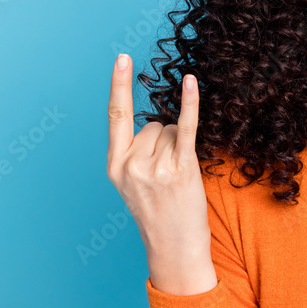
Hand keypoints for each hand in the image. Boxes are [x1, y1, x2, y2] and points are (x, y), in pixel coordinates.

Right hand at [105, 53, 215, 294]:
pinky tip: (191, 82)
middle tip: (166, 176)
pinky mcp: (180, 170)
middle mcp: (131, 165)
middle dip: (164, 142)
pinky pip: (184, 128)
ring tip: (177, 180)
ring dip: (179, 148)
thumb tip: (157, 124)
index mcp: (115, 166)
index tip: (122, 58)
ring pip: (171, 130)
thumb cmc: (158, 214)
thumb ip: (135, 153)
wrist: (174, 249)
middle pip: (153, 124)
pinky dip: (189, 104)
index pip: (116, 116)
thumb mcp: (132, 185)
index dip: (119, 85)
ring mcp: (155, 168)